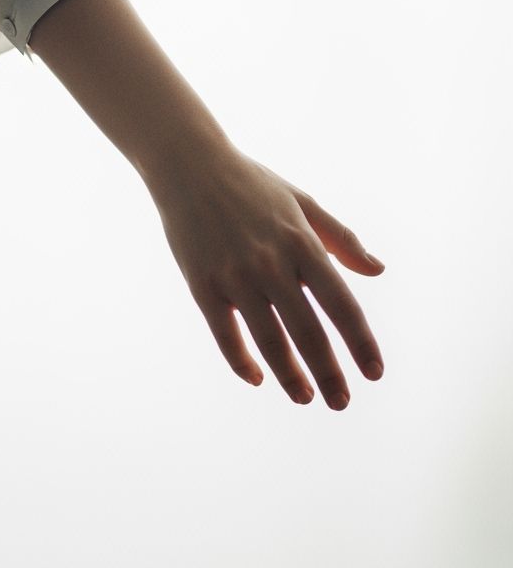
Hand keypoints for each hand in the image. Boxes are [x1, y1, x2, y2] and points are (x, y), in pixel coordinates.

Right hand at [148, 144, 385, 408]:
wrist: (189, 165)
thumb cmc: (251, 183)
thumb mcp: (303, 201)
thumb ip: (341, 237)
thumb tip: (378, 270)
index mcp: (301, 241)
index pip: (341, 303)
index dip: (360, 342)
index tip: (375, 373)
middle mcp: (271, 262)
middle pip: (308, 331)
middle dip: (329, 372)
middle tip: (341, 402)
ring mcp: (235, 276)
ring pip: (269, 340)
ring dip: (291, 376)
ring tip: (306, 398)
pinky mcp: (203, 285)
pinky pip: (225, 336)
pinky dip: (242, 362)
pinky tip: (258, 378)